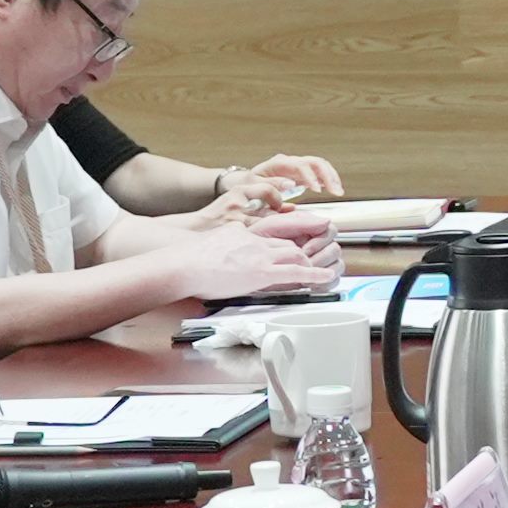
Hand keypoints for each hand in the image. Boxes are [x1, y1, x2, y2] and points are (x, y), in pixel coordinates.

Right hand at [160, 221, 340, 310]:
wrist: (181, 265)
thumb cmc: (189, 261)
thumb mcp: (213, 244)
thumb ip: (228, 246)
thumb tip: (229, 255)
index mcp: (242, 233)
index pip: (274, 231)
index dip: (291, 235)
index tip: (303, 235)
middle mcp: (254, 240)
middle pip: (288, 243)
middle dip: (303, 252)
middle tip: (314, 258)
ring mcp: (259, 255)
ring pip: (295, 255)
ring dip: (308, 264)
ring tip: (320, 270)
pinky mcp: (261, 272)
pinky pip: (295, 272)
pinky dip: (314, 274)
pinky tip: (326, 276)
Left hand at [246, 152, 343, 209]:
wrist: (245, 183)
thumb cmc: (248, 186)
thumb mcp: (254, 186)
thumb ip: (271, 185)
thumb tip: (290, 184)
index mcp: (278, 163)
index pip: (300, 165)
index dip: (310, 177)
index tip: (317, 191)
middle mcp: (290, 162)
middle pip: (315, 162)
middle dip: (328, 175)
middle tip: (336, 192)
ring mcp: (297, 166)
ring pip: (320, 165)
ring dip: (332, 177)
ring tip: (339, 191)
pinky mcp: (302, 173)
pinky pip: (319, 172)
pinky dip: (329, 179)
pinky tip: (335, 189)